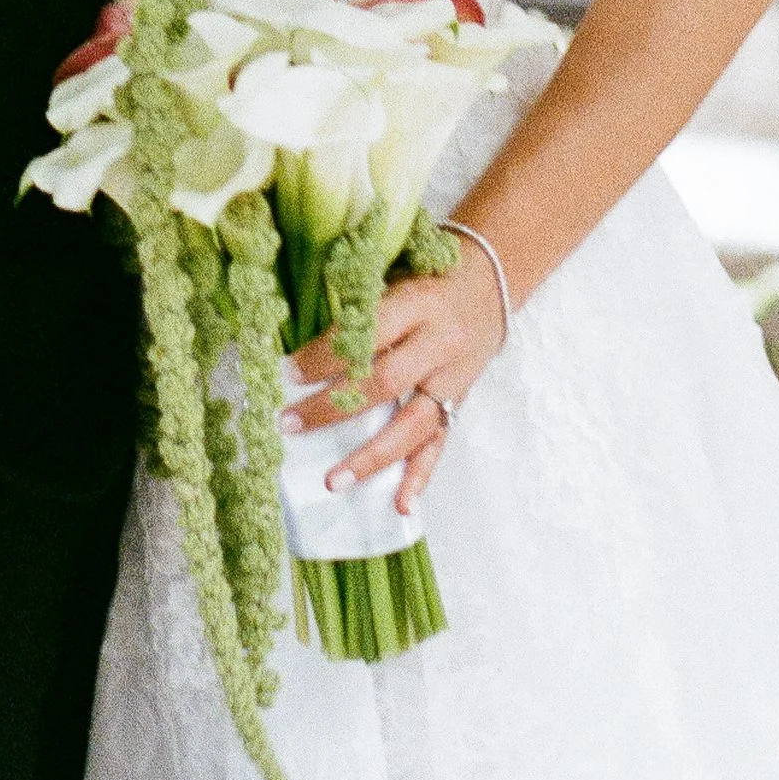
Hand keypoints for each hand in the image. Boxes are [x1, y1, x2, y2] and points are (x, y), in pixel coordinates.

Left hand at [285, 251, 510, 518]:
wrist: (492, 280)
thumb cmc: (428, 274)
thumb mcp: (393, 275)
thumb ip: (358, 306)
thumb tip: (299, 343)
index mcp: (417, 303)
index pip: (367, 335)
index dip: (325, 356)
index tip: (286, 372)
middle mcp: (438, 343)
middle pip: (384, 383)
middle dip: (332, 408)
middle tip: (288, 423)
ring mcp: (452, 378)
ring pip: (412, 424)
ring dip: (371, 457)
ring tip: (333, 481)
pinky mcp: (460, 401)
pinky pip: (439, 443)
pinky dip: (420, 476)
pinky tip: (401, 505)